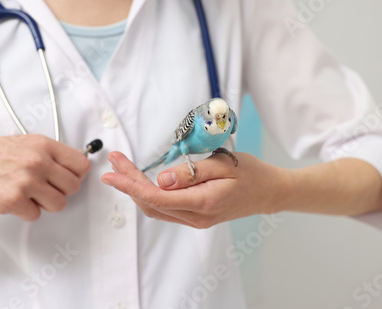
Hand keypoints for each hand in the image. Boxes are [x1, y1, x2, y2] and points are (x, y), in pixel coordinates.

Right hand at [0, 135, 90, 220]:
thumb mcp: (25, 143)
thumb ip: (50, 154)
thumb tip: (75, 168)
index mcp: (43, 145)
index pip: (81, 164)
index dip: (77, 174)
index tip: (69, 177)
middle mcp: (38, 162)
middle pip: (73, 187)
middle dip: (62, 191)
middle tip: (47, 189)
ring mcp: (26, 182)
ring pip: (59, 204)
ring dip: (46, 204)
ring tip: (31, 195)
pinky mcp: (14, 201)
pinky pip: (35, 215)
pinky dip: (26, 212)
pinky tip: (15, 200)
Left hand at [101, 151, 288, 228]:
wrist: (269, 193)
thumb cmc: (251, 174)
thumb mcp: (224, 165)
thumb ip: (191, 173)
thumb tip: (160, 180)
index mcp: (203, 203)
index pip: (157, 198)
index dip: (130, 185)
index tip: (112, 173)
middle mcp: (196, 217)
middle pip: (151, 203)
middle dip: (129, 183)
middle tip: (114, 161)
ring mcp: (195, 219)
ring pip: (156, 208)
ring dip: (136, 189)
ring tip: (123, 167)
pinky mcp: (196, 216)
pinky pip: (166, 208)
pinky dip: (149, 194)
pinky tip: (141, 181)